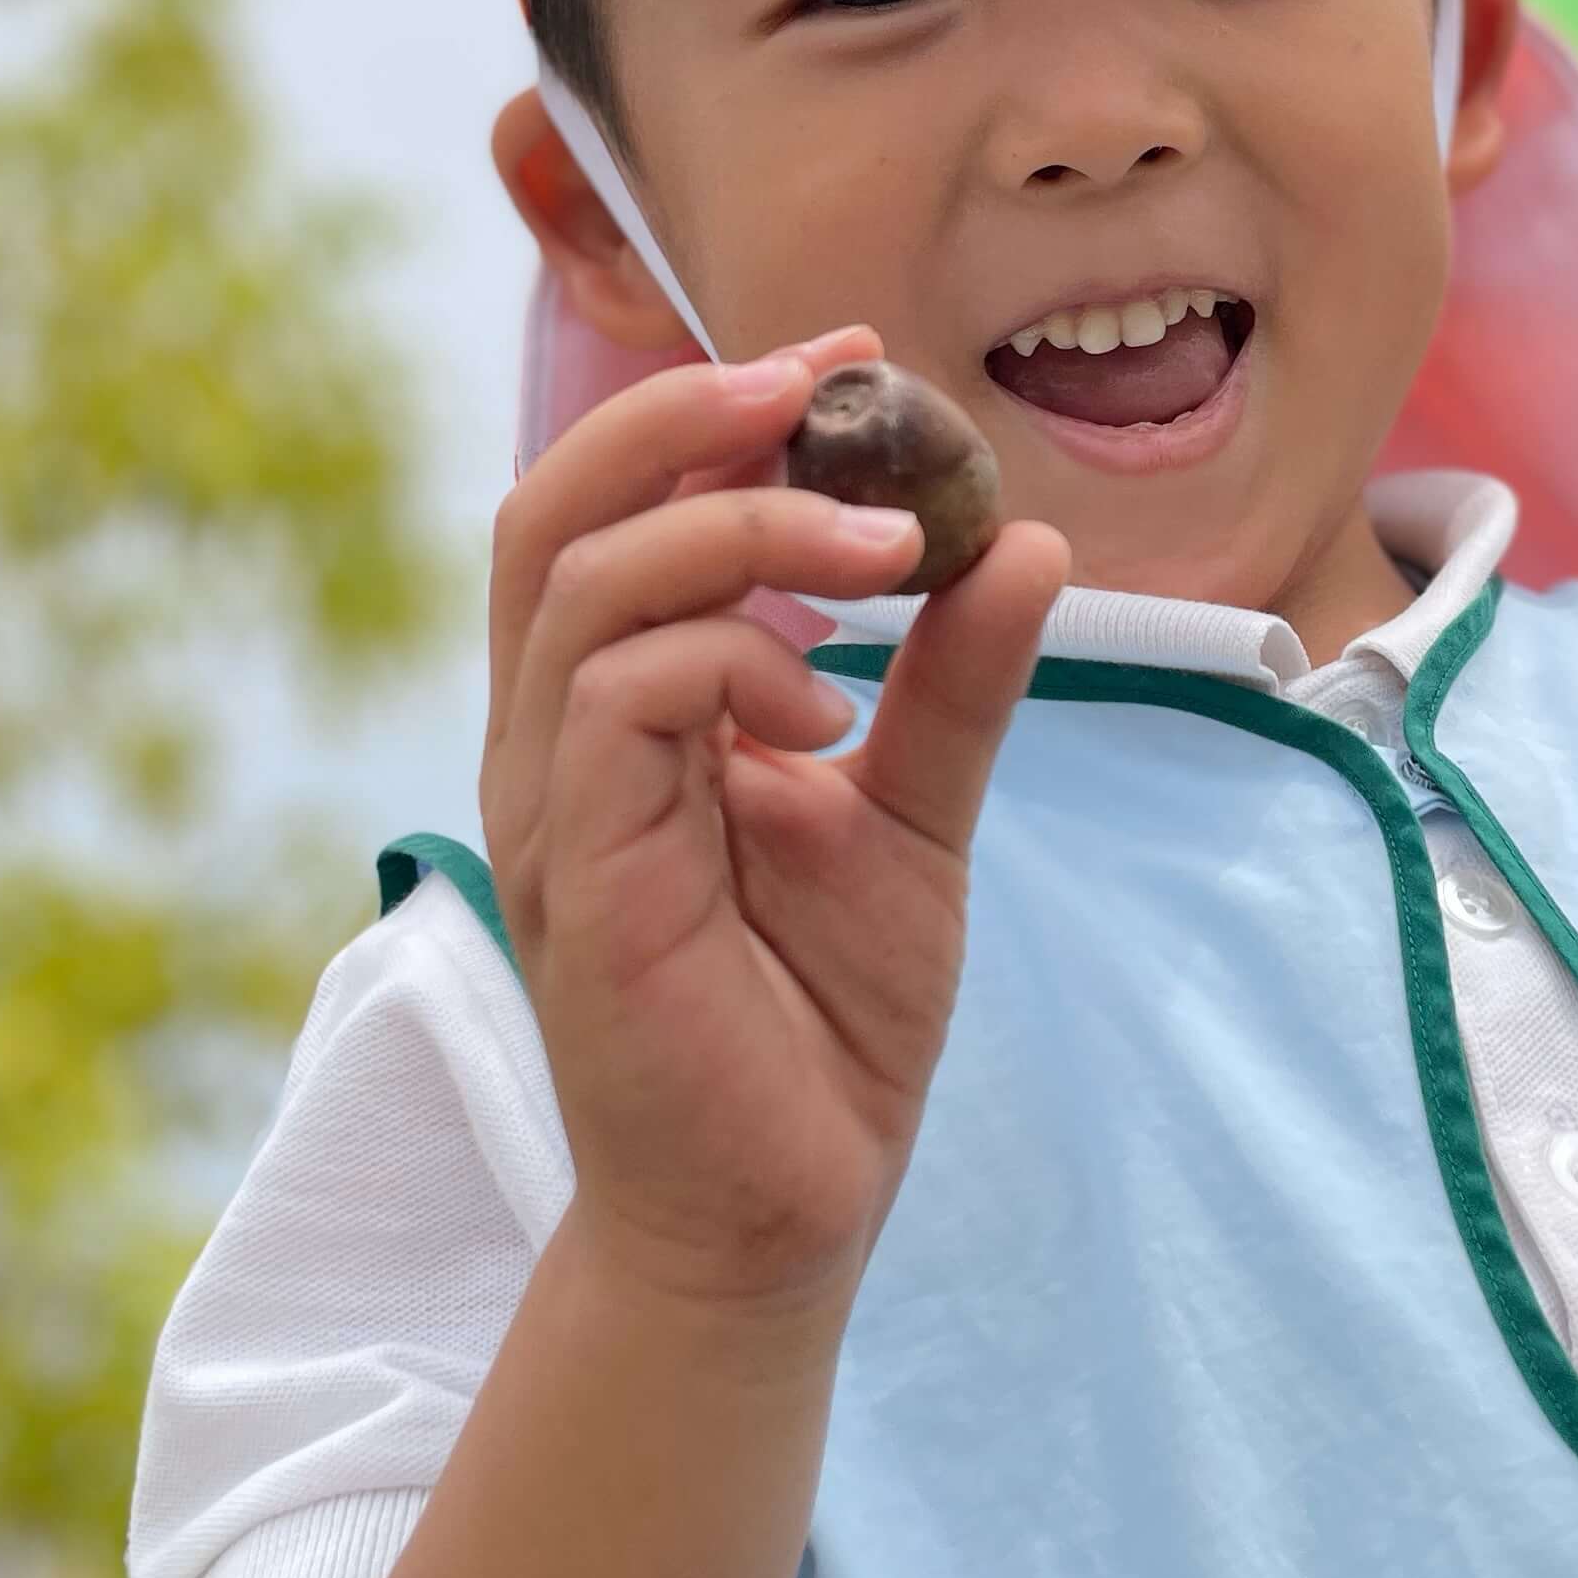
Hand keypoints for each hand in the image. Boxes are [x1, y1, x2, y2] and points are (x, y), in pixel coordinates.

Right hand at [480, 328, 1067, 1318]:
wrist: (785, 1217)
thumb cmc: (825, 1025)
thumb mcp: (917, 817)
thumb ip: (955, 684)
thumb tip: (1026, 537)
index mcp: (617, 710)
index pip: (612, 505)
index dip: (714, 407)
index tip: (851, 360)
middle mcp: (558, 742)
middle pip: (551, 506)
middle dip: (689, 418)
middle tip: (832, 390)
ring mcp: (551, 809)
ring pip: (578, 583)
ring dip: (737, 529)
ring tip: (882, 554)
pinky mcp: (578, 878)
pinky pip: (612, 705)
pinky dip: (726, 661)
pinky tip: (828, 709)